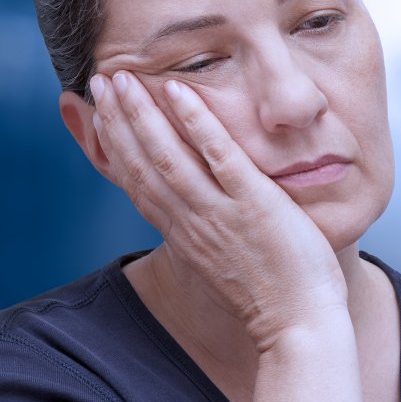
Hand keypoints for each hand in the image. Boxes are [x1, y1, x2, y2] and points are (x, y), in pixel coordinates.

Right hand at [90, 71, 346, 349]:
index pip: (138, 184)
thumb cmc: (271, 291)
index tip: (103, 115)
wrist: (298, 324)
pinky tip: (179, 92)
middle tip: (101, 82)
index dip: (115, 147)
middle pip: (142, 165)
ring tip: (123, 78)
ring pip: (168, 157)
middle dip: (118, 121)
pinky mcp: (254, 205)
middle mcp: (191, 223)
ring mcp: (220, 213)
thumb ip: (208, 230)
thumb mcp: (223, 259)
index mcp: (184, 235)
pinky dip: (196, 123)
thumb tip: (204, 206)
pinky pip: (219, 157)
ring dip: (142, 115)